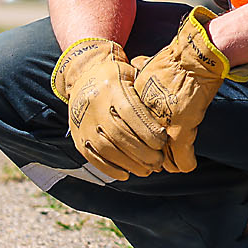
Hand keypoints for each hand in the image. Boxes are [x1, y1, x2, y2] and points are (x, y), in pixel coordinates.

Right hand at [51, 38, 165, 180]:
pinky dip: (110, 168)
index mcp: (111, 87)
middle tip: (158, 161)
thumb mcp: (133, 74)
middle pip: (119, 134)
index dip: (148, 130)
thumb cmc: (117, 76)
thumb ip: (146, 94)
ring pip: (106, 148)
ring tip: (147, 170)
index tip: (162, 142)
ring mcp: (83, 122)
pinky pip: (92, 156)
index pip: (130, 113)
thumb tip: (169, 117)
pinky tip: (126, 173)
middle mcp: (94, 105)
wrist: (84, 74)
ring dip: (129, 163)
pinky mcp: (77, 136)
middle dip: (142, 152)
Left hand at [131, 6, 247, 172]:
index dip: (138, 140)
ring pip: (163, 160)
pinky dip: (186, 163)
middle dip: (151, 156)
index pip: (131, 134)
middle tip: (157, 160)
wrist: (193, 59)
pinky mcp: (181, 132)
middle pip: (144, 151)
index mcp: (132, 106)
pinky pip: (183, 161)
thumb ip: (139, 71)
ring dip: (168, 162)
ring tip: (172, 164)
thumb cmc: (174, 59)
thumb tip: (136, 63)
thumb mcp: (147, 65)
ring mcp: (161, 128)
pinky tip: (187, 163)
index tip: (144, 144)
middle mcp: (143, 120)